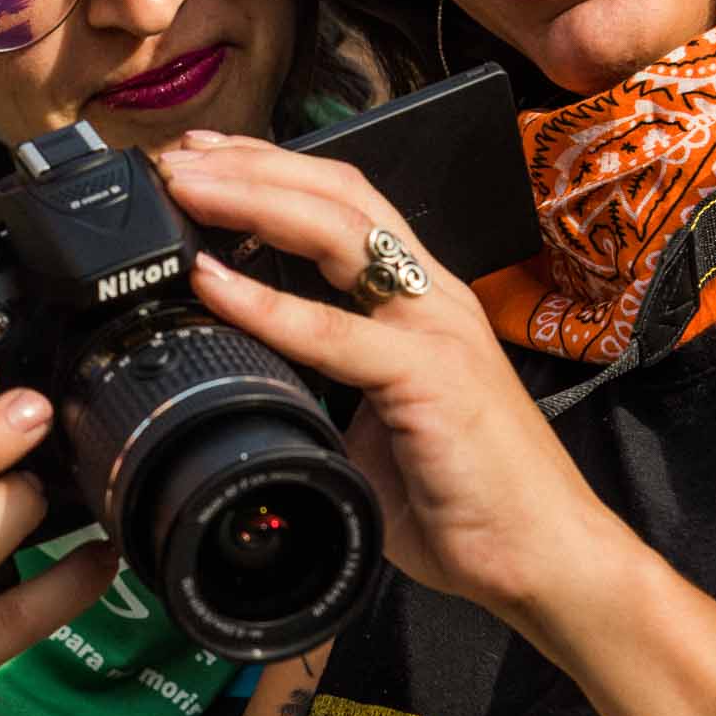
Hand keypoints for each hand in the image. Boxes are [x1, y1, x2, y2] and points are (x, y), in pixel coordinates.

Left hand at [154, 133, 626, 633]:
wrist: (542, 559)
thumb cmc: (466, 499)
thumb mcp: (374, 424)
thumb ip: (322, 388)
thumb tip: (250, 381)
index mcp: (420, 300)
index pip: (344, 202)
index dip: (272, 170)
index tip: (201, 161)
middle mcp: (432, 297)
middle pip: (338, 193)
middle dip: (250, 164)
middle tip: (173, 157)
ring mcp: (436, 329)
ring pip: (340, 231)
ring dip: (252, 199)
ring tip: (183, 188)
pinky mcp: (433, 376)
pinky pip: (336, 330)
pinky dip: (266, 302)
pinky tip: (212, 283)